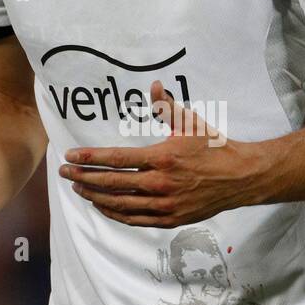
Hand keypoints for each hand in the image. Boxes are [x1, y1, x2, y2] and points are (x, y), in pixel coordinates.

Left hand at [59, 81, 261, 227]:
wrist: (240, 177)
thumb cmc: (214, 147)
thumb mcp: (190, 122)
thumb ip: (167, 106)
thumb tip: (154, 85)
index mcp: (162, 158)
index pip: (116, 159)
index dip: (90, 159)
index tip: (71, 157)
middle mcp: (160, 184)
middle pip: (112, 183)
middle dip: (84, 178)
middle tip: (64, 173)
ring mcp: (164, 205)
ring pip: (120, 204)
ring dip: (95, 196)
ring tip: (79, 189)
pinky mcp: (170, 219)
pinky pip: (135, 219)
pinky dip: (115, 213)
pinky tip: (102, 205)